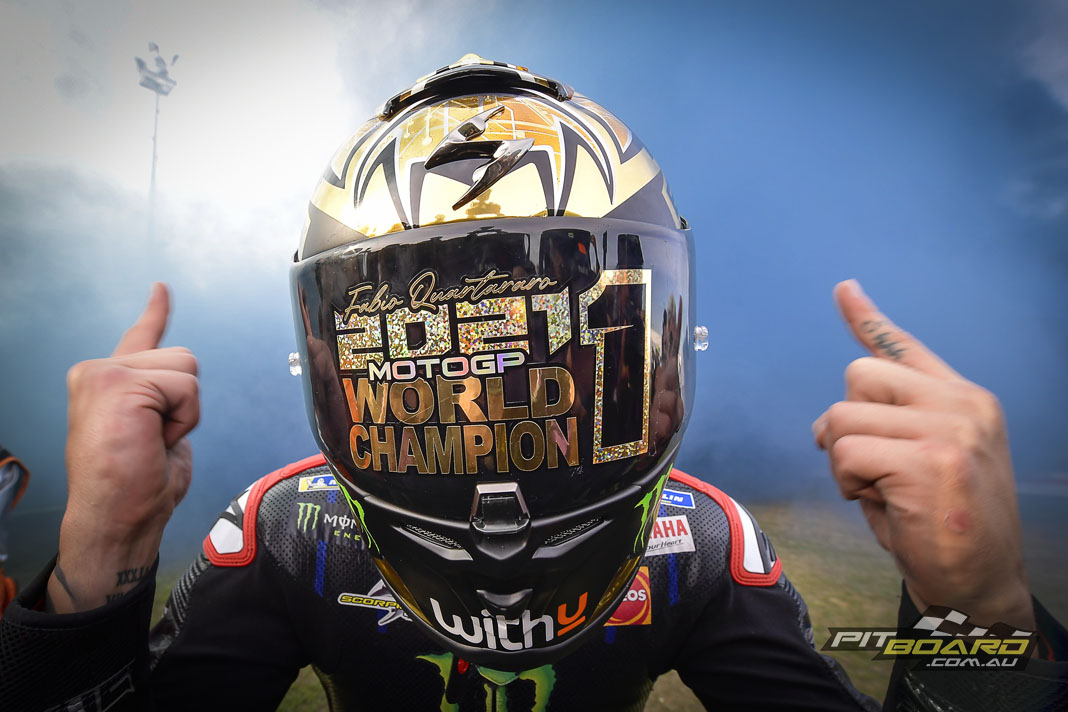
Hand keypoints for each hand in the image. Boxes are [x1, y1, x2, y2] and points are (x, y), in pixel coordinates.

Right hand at [48, 283, 198, 612]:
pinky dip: (182, 418)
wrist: (116, 521)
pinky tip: (153, 439)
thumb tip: (180, 393)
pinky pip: (185, 388)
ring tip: (153, 441)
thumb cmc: (137, 489)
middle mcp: (98, 372)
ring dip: (184, 411)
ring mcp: (103, 374)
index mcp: (108, 384)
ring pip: (188, 369)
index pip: (140, 337)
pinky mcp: (118, 382)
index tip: (162, 288)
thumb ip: (163, 402)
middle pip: (184, 359)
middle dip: (185, 403)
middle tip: (155, 440)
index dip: (156, 312)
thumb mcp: (159, 434)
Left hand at [813, 280, 1033, 629]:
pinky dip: (847, 482)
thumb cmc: (943, 528)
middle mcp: (962, 404)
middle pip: (857, 377)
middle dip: (846, 423)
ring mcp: (949, 430)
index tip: (844, 289)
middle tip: (869, 468)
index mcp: (964, 400)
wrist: (979, 586)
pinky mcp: (928, 461)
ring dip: (844, 462)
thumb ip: (889, 427)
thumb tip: (827, 419)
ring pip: (842, 418)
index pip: (905, 348)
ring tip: (881, 490)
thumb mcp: (920, 463)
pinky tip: (883, 503)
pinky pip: (845, 453)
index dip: (868, 319)